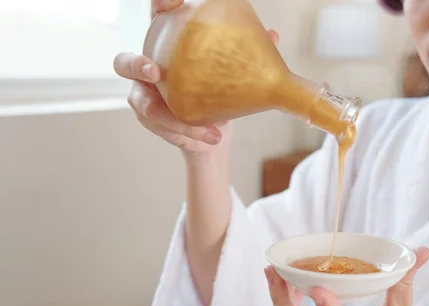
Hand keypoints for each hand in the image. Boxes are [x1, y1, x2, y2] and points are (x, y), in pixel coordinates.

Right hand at [113, 0, 278, 155]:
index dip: (159, 6)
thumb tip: (272, 35)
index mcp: (166, 45)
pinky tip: (213, 135)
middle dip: (136, 65)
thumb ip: (247, 54)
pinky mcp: (150, 121)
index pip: (157, 19)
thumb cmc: (217, 92)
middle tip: (155, 72)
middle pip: (124, 63)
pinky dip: (190, 132)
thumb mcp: (232, 74)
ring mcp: (144, 96)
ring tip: (209, 125)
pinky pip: (163, 128)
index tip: (172, 0)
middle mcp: (147, 67)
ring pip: (146, 105)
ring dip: (173, 117)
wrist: (212, 133)